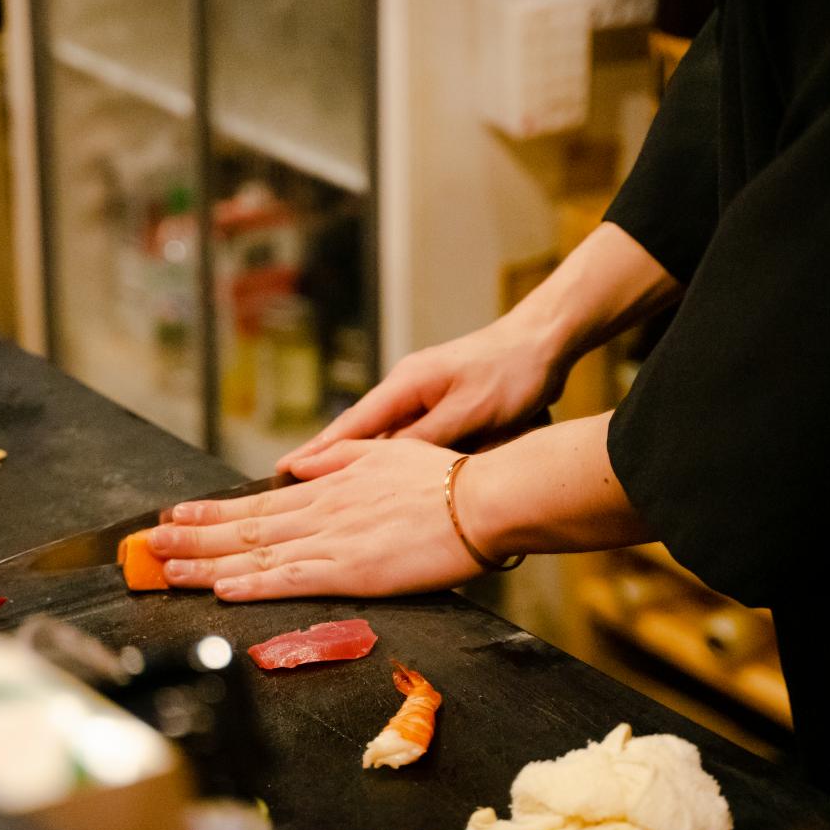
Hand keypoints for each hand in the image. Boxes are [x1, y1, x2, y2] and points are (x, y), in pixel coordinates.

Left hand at [149, 439, 484, 600]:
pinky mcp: (352, 571)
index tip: (180, 514)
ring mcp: (333, 541)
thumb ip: (339, 460)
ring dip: (206, 562)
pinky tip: (221, 590)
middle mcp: (322, 512)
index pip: (260, 504)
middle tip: (150, 542)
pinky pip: (291, 580)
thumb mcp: (386, 453)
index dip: (215, 512)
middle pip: (246, 528)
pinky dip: (253, 585)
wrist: (484, 498)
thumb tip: (298, 466)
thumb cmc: (448, 478)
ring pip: (257, 554)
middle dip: (193, 536)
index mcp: (331, 488)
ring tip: (165, 566)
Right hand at [275, 316, 564, 472]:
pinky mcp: (440, 403)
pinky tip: (375, 475)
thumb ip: (427, 439)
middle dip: (324, 457)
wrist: (543, 343)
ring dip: (354, 460)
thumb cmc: (510, 374)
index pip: (352, 425)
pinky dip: (387, 455)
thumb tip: (384, 464)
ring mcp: (422, 395)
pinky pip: (405, 435)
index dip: (319, 451)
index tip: (286, 469)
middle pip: (358, 431)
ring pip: (381, 435)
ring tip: (321, 486)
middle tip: (287, 484)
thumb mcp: (469, 412)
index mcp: (406, 384)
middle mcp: (406, 388)